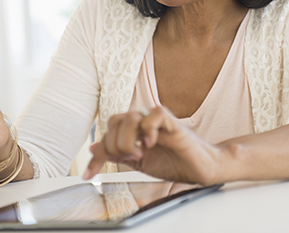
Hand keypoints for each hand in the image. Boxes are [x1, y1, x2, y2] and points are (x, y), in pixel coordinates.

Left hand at [84, 107, 223, 184]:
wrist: (200, 169)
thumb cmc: (173, 163)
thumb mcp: (139, 163)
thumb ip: (118, 154)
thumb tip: (94, 148)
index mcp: (134, 129)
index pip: (108, 132)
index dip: (97, 153)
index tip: (89, 175)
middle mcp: (143, 121)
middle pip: (115, 120)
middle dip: (114, 145)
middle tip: (129, 159)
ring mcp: (157, 120)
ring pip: (130, 117)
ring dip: (128, 140)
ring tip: (139, 154)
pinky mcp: (172, 121)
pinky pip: (154, 114)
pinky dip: (148, 130)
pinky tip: (151, 144)